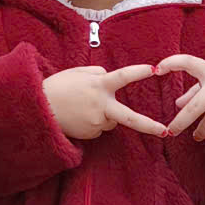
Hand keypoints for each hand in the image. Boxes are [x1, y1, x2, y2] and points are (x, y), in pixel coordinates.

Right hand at [43, 64, 167, 141]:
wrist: (38, 109)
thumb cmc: (58, 87)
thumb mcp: (78, 72)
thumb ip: (98, 73)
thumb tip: (110, 78)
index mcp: (98, 85)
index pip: (122, 76)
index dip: (138, 72)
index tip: (154, 70)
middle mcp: (100, 106)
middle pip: (130, 118)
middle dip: (149, 126)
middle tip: (165, 131)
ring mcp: (96, 123)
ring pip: (110, 119)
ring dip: (104, 113)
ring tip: (81, 106)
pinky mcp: (91, 134)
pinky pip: (100, 127)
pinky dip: (94, 121)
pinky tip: (79, 115)